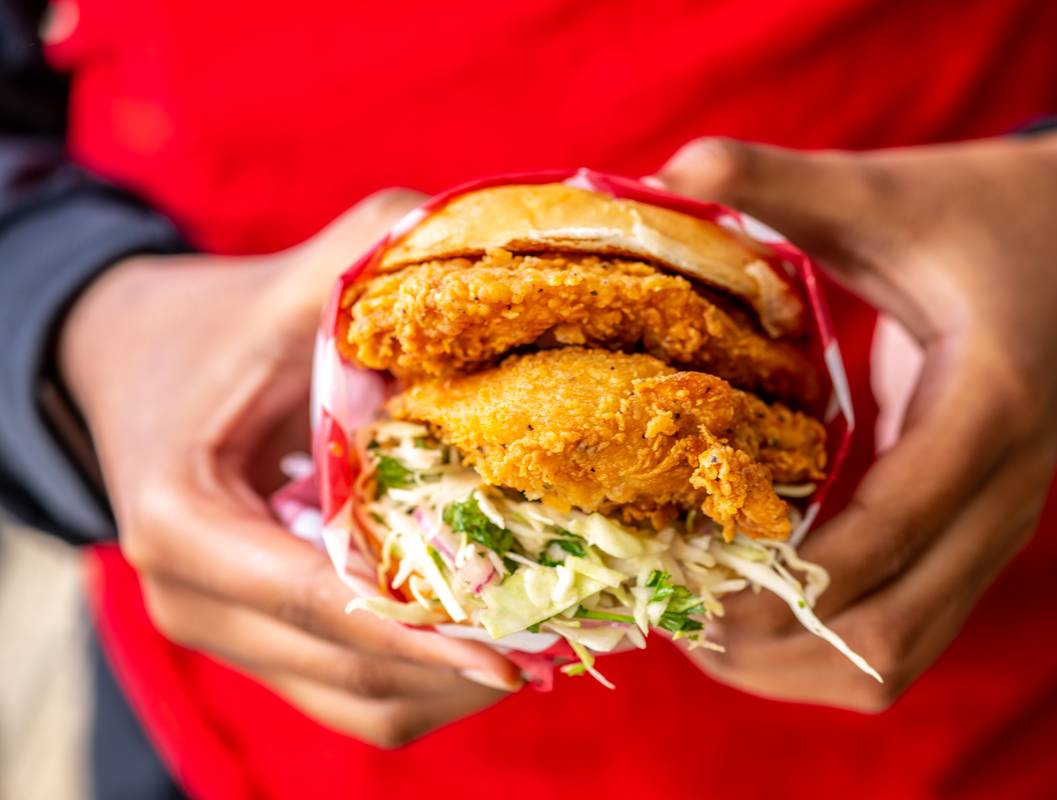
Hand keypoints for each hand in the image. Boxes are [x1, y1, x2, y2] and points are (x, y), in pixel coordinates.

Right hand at [60, 191, 523, 746]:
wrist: (130, 365)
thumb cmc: (208, 327)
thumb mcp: (281, 287)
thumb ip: (370, 257)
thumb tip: (491, 251)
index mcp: (183, 520)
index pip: (317, 599)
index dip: (419, 630)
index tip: (514, 650)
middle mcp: (192, 599)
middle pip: (348, 668)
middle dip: (457, 661)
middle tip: (564, 635)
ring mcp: (223, 631)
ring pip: (357, 701)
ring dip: (452, 683)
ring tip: (548, 643)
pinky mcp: (254, 642)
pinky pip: (352, 694)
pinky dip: (426, 679)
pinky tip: (493, 637)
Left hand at [656, 132, 1056, 709]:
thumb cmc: (983, 220)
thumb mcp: (888, 192)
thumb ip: (784, 182)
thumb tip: (673, 167)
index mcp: (986, 407)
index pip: (893, 526)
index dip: (789, 572)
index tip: (690, 578)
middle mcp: (999, 494)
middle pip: (889, 631)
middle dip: (771, 640)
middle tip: (674, 609)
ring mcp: (988, 531)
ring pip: (894, 659)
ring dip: (790, 661)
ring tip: (698, 625)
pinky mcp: (968, 544)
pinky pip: (900, 636)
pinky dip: (819, 646)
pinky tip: (749, 610)